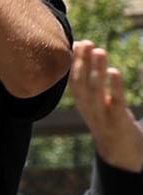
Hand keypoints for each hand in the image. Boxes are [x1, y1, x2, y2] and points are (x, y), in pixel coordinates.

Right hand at [73, 41, 142, 172]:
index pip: (73, 80)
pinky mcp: (119, 122)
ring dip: (96, 70)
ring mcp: (102, 116)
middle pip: (81, 83)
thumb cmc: (110, 120)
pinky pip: (115, 102)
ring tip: (100, 51)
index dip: (73, 62)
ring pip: (96, 91)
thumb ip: (92, 80)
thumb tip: (89, 50)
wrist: (121, 153)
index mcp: (82, 103)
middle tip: (86, 42)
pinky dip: (114, 87)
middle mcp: (88, 109)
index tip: (76, 42)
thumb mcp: (98, 101)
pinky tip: (114, 71)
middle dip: (82, 62)